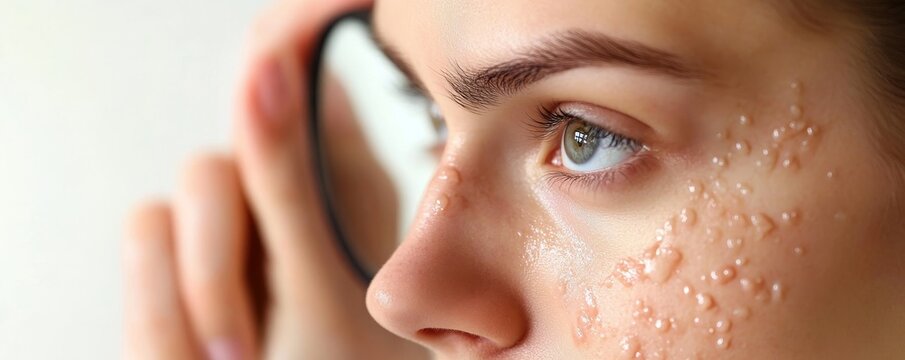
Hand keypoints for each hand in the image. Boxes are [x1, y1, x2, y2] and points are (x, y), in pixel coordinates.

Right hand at [123, 1, 426, 357]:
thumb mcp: (318, 278)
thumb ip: (286, 176)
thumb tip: (263, 65)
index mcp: (341, 172)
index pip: (293, 74)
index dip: (269, 63)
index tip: (257, 89)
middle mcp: (279, 185)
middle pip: (217, 154)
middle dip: (220, 253)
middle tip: (249, 333)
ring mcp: (226, 222)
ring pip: (168, 203)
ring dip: (197, 291)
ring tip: (240, 355)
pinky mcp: (176, 256)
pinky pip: (141, 242)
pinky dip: (166, 314)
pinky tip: (215, 352)